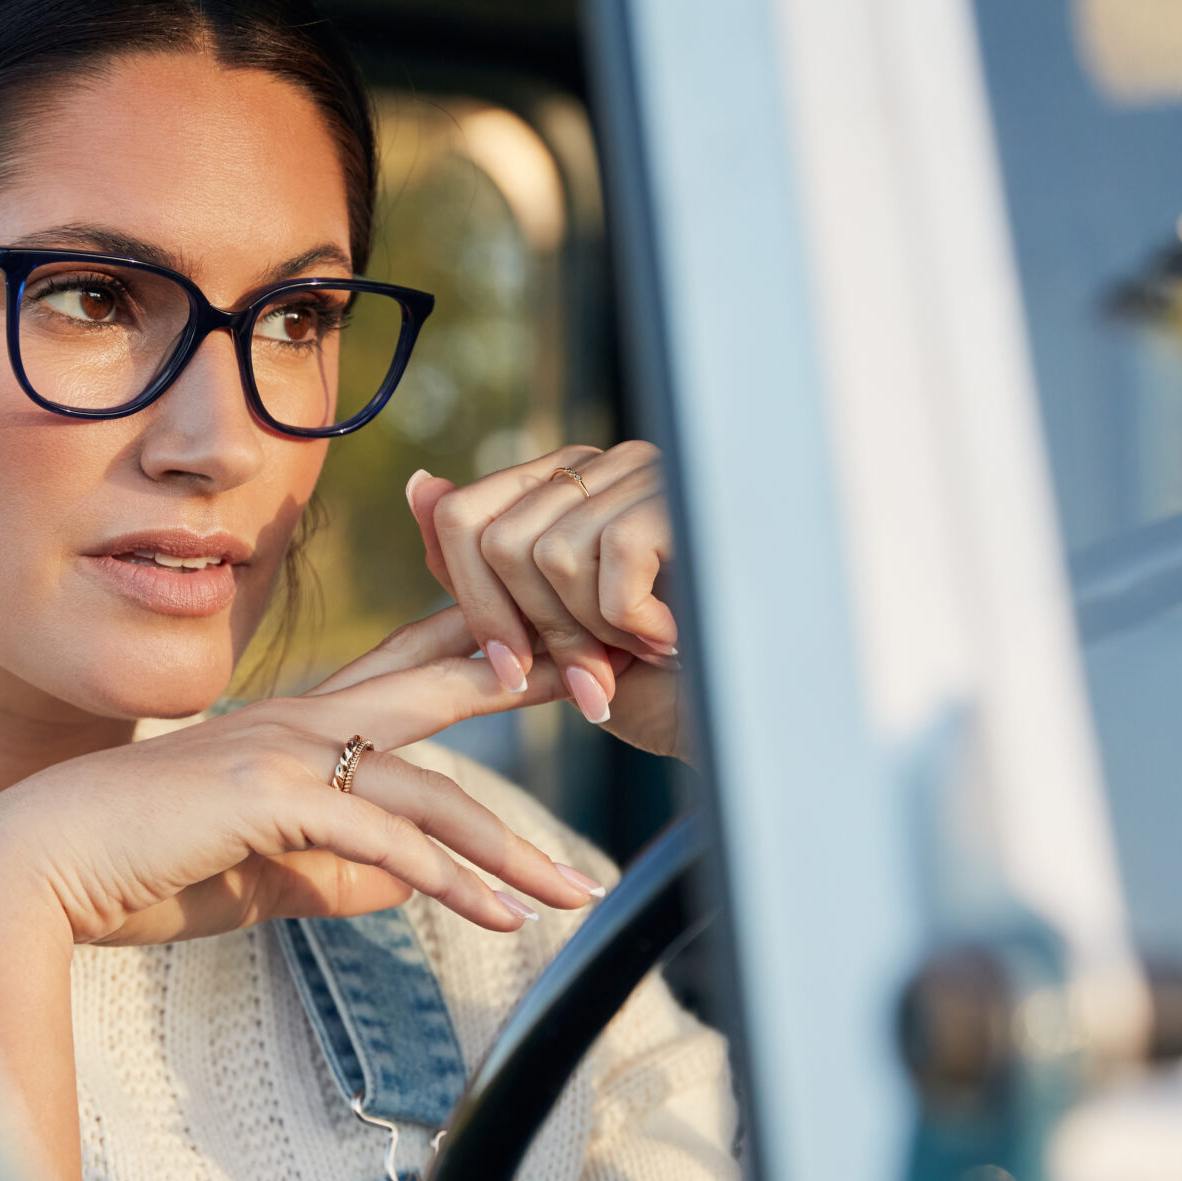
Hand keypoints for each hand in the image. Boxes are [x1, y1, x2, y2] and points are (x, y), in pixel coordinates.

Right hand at [0, 608, 604, 1180]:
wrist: (34, 870)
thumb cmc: (130, 870)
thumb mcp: (256, 873)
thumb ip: (332, 870)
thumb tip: (404, 886)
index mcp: (292, 724)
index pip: (404, 673)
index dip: (477, 653)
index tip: (550, 654)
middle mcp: (296, 717)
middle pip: (439, 685)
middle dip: (529, 682)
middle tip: (612, 680)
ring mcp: (282, 747)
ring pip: (428, 785)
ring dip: (508, 844)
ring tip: (573, 890)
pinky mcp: (267, 796)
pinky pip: (382, 835)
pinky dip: (448, 877)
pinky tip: (500, 913)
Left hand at [405, 441, 686, 758]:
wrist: (762, 716)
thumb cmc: (665, 678)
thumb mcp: (558, 631)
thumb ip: (485, 570)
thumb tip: (419, 486)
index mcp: (570, 486)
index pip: (463, 515)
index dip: (474, 603)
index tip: (509, 672)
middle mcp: (606, 464)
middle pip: (494, 539)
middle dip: (534, 629)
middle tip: (592, 676)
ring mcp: (649, 473)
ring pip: (547, 556)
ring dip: (591, 633)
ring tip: (643, 651)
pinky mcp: (683, 498)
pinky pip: (606, 563)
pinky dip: (632, 623)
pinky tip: (674, 638)